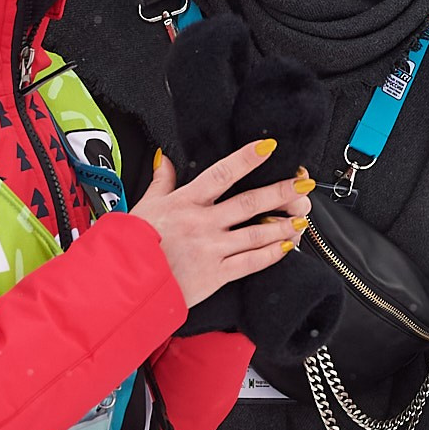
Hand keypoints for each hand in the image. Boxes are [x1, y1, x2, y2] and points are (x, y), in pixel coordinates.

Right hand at [133, 139, 311, 308]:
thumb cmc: (132, 244)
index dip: (247, 159)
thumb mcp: (144, 205)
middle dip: (280, 192)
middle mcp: (202, 223)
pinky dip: (272, 255)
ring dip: (283, 225)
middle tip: (303, 185)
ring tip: (302, 218)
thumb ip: (161, 181)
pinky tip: (286, 247)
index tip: (268, 147)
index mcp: (185, 202)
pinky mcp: (215, 275)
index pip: (221, 174)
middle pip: (249, 203)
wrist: (125, 281)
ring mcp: (211, 249)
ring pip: (256, 234)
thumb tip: (165, 159)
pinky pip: (251, 262)